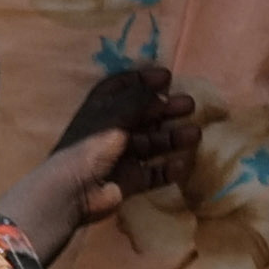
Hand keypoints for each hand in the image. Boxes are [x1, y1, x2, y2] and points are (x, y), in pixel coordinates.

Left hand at [20, 52, 182, 243]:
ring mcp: (121, 157)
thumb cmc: (91, 146)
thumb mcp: (114, 115)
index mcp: (101, 109)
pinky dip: (167, 169)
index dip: (143, 80)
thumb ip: (140, 100)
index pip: (122, 87)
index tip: (167, 77)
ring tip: (195, 134)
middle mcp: (111, 130)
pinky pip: (153, 173)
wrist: (73, 192)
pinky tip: (182, 164)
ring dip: (172, 138)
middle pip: (143, 115)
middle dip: (166, 109)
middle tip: (189, 105)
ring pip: (152, 144)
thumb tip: (162, 92)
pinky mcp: (128, 180)